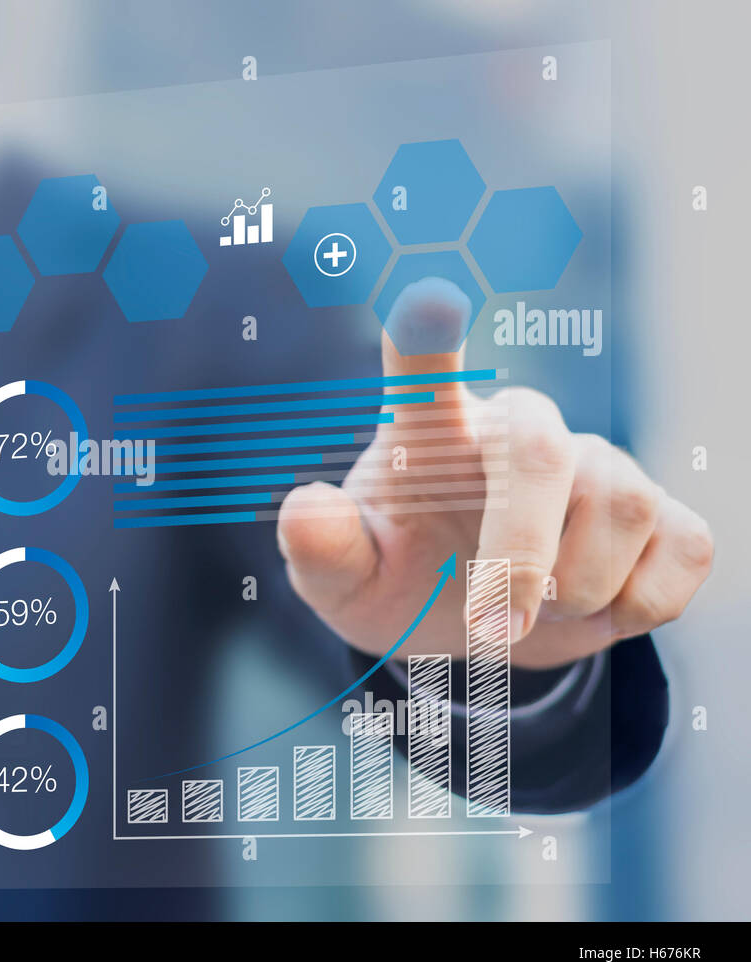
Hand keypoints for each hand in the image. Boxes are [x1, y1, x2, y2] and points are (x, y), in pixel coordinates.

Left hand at [277, 279, 713, 669]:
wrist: (472, 633)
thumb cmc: (399, 582)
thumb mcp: (346, 581)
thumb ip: (323, 549)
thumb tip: (307, 508)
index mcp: (431, 434)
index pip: (424, 371)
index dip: (428, 338)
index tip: (427, 300)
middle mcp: (520, 434)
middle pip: (544, 450)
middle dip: (523, 550)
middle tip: (491, 627)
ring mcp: (598, 469)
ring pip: (624, 505)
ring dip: (573, 589)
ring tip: (525, 613)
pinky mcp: (662, 518)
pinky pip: (683, 548)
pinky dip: (638, 602)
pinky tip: (593, 607)